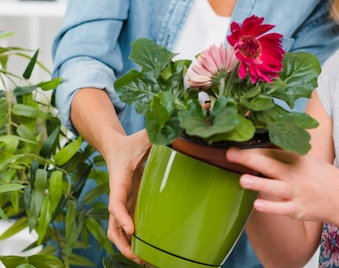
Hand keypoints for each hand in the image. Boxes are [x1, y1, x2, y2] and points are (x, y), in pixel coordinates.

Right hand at [105, 129, 150, 263]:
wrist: (116, 147)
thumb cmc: (131, 142)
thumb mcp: (145, 135)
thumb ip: (159, 132)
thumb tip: (180, 128)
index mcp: (120, 180)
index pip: (116, 202)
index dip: (122, 216)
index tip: (132, 229)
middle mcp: (118, 196)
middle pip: (113, 226)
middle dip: (123, 244)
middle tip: (140, 257)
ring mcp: (122, 204)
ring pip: (117, 232)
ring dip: (127, 248)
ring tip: (146, 261)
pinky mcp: (128, 207)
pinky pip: (126, 229)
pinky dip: (132, 242)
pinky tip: (148, 251)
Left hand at [226, 147, 338, 222]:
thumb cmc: (321, 177)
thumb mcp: (306, 161)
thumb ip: (286, 156)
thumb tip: (263, 147)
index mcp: (296, 159)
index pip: (271, 151)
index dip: (252, 148)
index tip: (233, 144)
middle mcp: (294, 174)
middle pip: (270, 165)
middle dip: (249, 159)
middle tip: (230, 154)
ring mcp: (296, 192)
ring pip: (275, 187)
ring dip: (259, 183)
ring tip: (242, 179)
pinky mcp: (297, 209)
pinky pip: (282, 208)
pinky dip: (270, 206)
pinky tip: (257, 204)